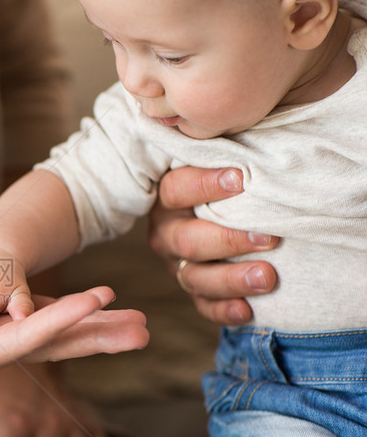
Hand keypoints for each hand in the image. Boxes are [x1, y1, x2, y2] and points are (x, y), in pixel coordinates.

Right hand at [0, 285, 147, 427]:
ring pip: (56, 328)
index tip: (98, 300)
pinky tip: (93, 307)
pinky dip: (68, 309)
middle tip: (145, 328)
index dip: (65, 319)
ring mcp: (0, 332)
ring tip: (134, 317)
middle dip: (100, 334)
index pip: (32, 337)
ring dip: (95, 323)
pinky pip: (41, 314)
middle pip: (58, 341)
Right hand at [149, 166, 277, 323]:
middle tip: (269, 237)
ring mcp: (178, 264)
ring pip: (194, 277)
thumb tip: (245, 126)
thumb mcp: (221, 164)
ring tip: (267, 277)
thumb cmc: (228, 183)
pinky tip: (248, 310)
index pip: (176, 190)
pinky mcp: (193, 289)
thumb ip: (224, 151)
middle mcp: (167, 232)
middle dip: (228, 240)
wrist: (217, 214)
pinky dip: (223, 311)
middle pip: (187, 240)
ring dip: (230, 280)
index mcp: (169, 198)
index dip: (205, 185)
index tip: (241, 179)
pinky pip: (202, 306)